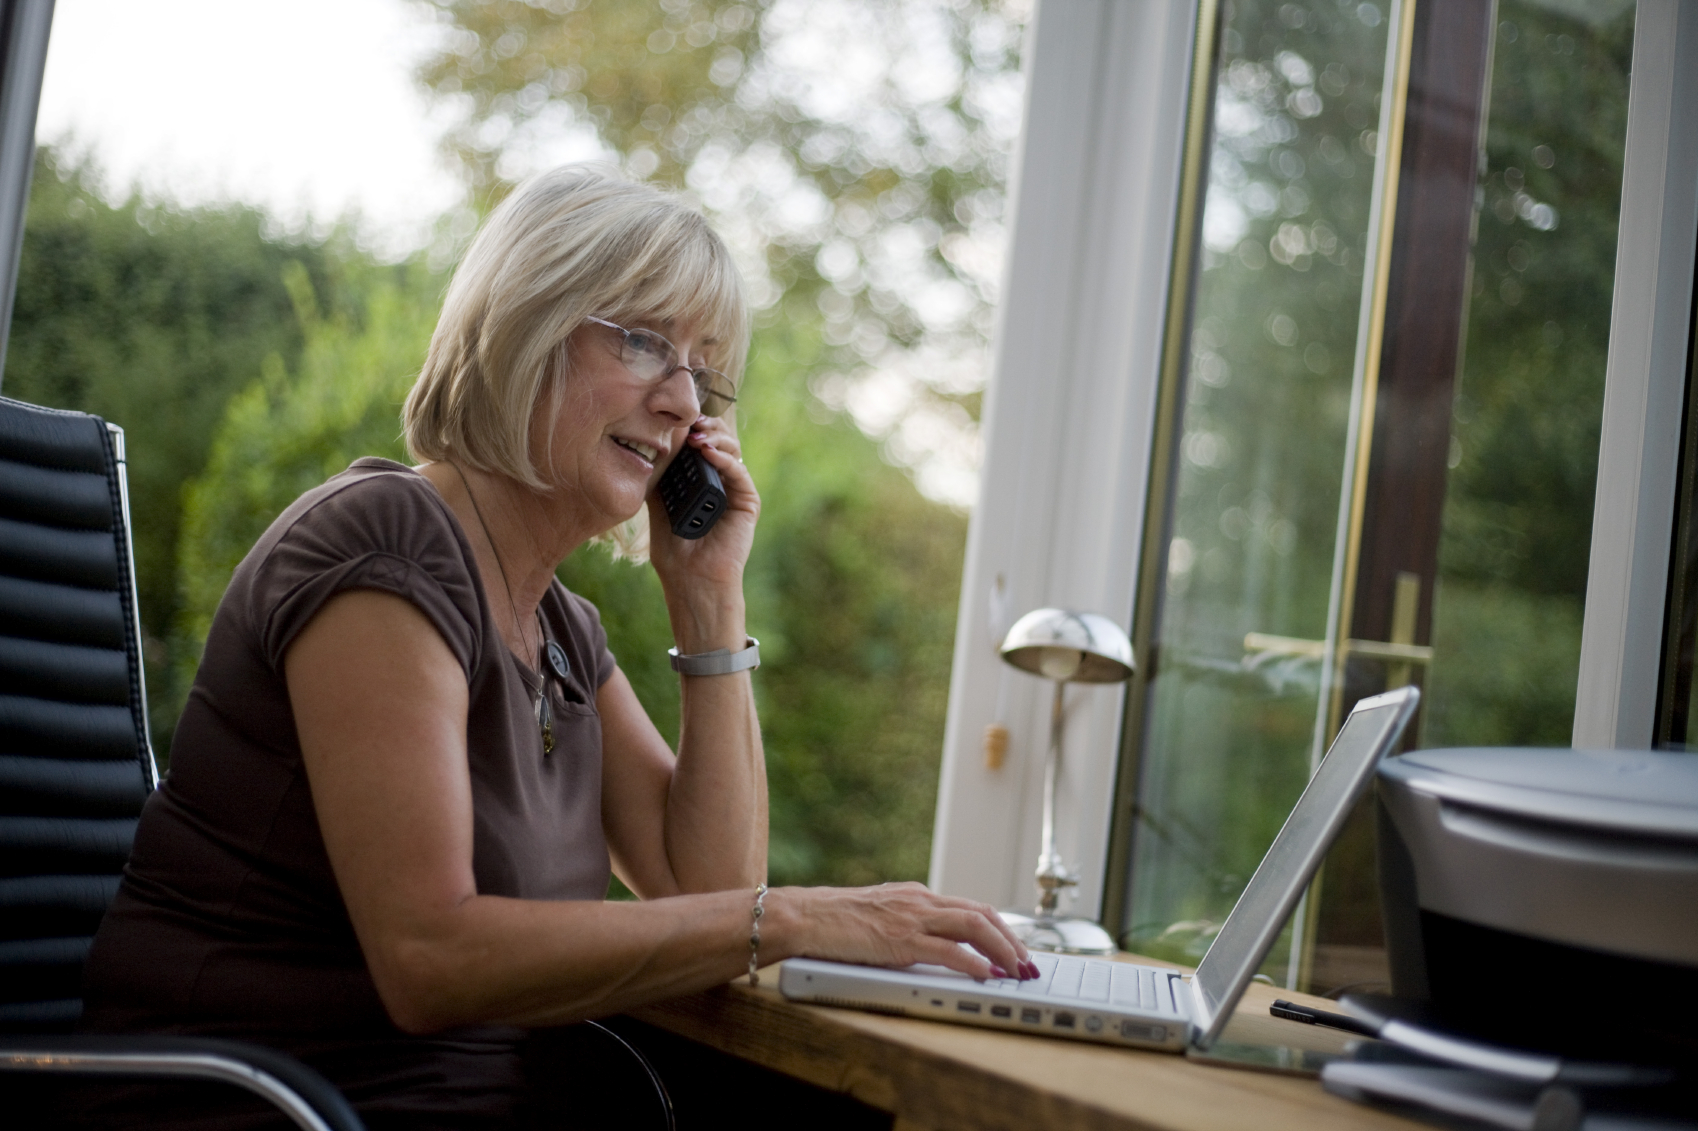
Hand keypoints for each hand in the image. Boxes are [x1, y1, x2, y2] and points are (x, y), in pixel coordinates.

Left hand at [647, 415, 758, 650]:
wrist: (689, 579)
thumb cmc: (672, 549)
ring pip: (733, 451)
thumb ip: (660, 474)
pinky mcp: (747, 503)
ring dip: (716, 438)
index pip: (700, 444)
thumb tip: (656, 440)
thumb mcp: (657, 503)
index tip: (674, 419)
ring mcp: (734, 492)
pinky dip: (725, 459)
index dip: (691, 428)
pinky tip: (708, 452)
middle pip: (719, 441)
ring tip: (696, 437)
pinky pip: (740, 473)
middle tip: (689, 424)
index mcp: (699, 481)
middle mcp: (719, 482)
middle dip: (706, 427)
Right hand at [768, 882, 1035, 981]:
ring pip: (972, 926)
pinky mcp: (899, 940)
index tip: (1016, 948)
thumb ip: (907, 922)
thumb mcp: (881, 914)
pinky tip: (986, 974)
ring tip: (1016, 970)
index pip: (972, 908)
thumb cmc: (834, 920)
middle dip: (1011, 939)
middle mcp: (920, 901)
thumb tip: (930, 942)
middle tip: (1027, 963)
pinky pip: (946, 950)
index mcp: (917, 895)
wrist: (804, 916)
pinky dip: (972, 962)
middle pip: (982, 914)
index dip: (1001, 929)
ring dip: (1001, 949)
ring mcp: (911, 919)